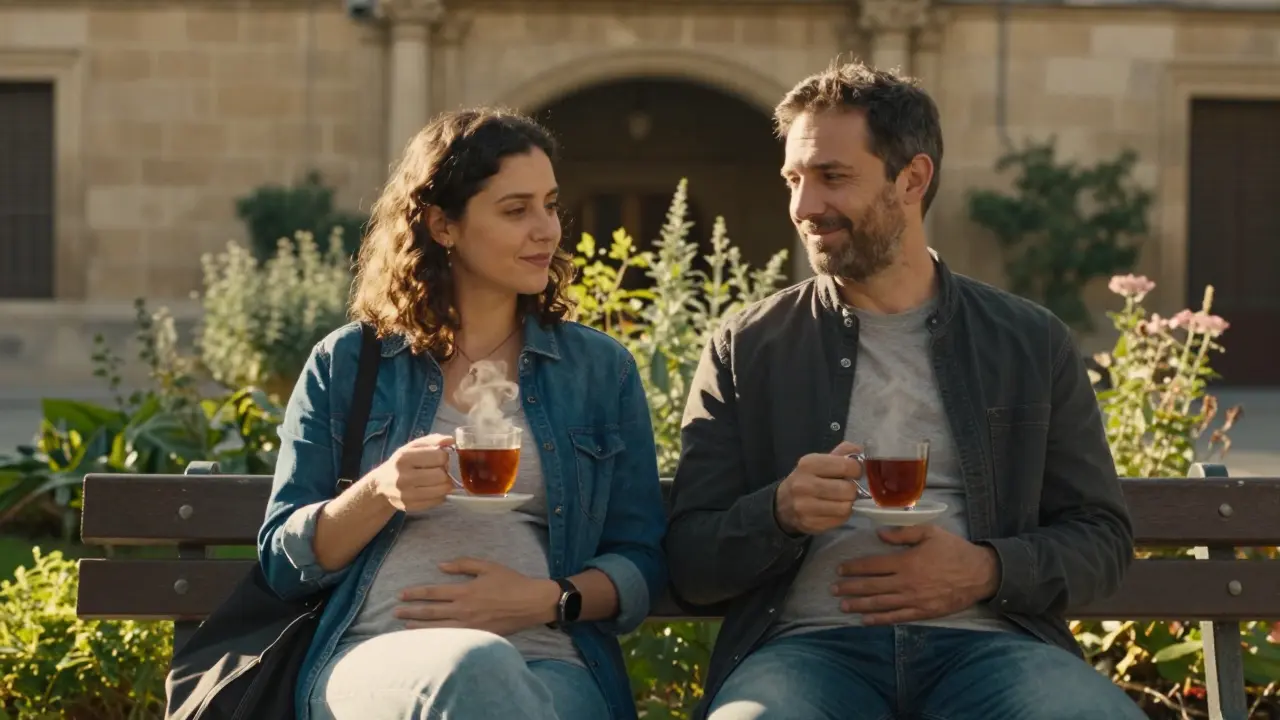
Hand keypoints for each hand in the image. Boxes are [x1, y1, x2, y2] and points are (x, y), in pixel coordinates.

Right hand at [369, 434, 455, 512]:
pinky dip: (440, 495)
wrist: (381, 485)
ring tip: (438, 480)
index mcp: (404, 458)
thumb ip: (433, 440)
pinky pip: (438, 501)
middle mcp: (403, 477)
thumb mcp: (413, 447)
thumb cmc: (401, 463)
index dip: (444, 457)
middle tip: (439, 471)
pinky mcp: (410, 507)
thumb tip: (452, 440)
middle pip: (442, 475)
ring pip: (442, 490)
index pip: (439, 456)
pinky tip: (432, 489)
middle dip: (445, 472)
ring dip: (445, 484)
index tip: (439, 458)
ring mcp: (406, 495)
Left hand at [394, 558, 560, 635]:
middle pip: (431, 611)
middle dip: (411, 611)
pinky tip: (427, 638)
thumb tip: (440, 566)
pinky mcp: (477, 635)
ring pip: (437, 627)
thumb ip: (463, 565)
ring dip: (419, 626)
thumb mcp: (488, 566)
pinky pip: (451, 638)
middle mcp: (464, 609)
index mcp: (465, 590)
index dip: (415, 593)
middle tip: (395, 611)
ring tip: (404, 625)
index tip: (401, 594)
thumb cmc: (511, 582)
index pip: (433, 592)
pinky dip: (436, 638)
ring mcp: (470, 625)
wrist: (531, 603)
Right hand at [774, 441, 864, 534]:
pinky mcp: (811, 523)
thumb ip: (841, 453)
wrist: (783, 504)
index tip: (854, 472)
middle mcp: (805, 485)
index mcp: (809, 464)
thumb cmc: (806, 479)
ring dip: (847, 503)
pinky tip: (833, 509)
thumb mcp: (819, 461)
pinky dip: (841, 515)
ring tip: (840, 499)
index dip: (857, 470)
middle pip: (848, 489)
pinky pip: (840, 519)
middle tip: (846, 488)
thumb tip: (860, 450)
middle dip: (852, 489)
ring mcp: (806, 507)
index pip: (847, 466)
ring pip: (846, 507)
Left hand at [831, 524, 1000, 624]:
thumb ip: (903, 533)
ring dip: (859, 605)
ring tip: (842, 606)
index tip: (839, 569)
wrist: (979, 574)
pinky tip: (865, 620)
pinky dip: (879, 619)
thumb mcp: (930, 532)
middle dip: (850, 588)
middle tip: (833, 589)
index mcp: (906, 561)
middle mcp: (906, 582)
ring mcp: (913, 600)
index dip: (854, 568)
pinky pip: (896, 617)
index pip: (872, 565)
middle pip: (871, 586)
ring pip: (880, 604)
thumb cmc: (953, 550)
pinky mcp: (922, 612)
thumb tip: (879, 534)